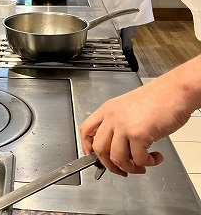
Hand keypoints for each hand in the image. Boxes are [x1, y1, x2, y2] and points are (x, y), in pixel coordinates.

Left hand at [80, 59, 200, 175]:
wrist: (174, 91)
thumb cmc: (158, 97)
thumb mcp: (129, 107)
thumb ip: (120, 123)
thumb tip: (117, 145)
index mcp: (108, 109)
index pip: (86, 129)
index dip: (87, 147)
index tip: (94, 157)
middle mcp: (112, 117)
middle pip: (99, 149)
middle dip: (110, 165)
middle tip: (122, 170)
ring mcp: (124, 126)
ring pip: (116, 158)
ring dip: (130, 168)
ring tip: (142, 166)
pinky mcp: (138, 134)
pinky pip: (138, 159)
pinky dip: (148, 163)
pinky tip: (155, 158)